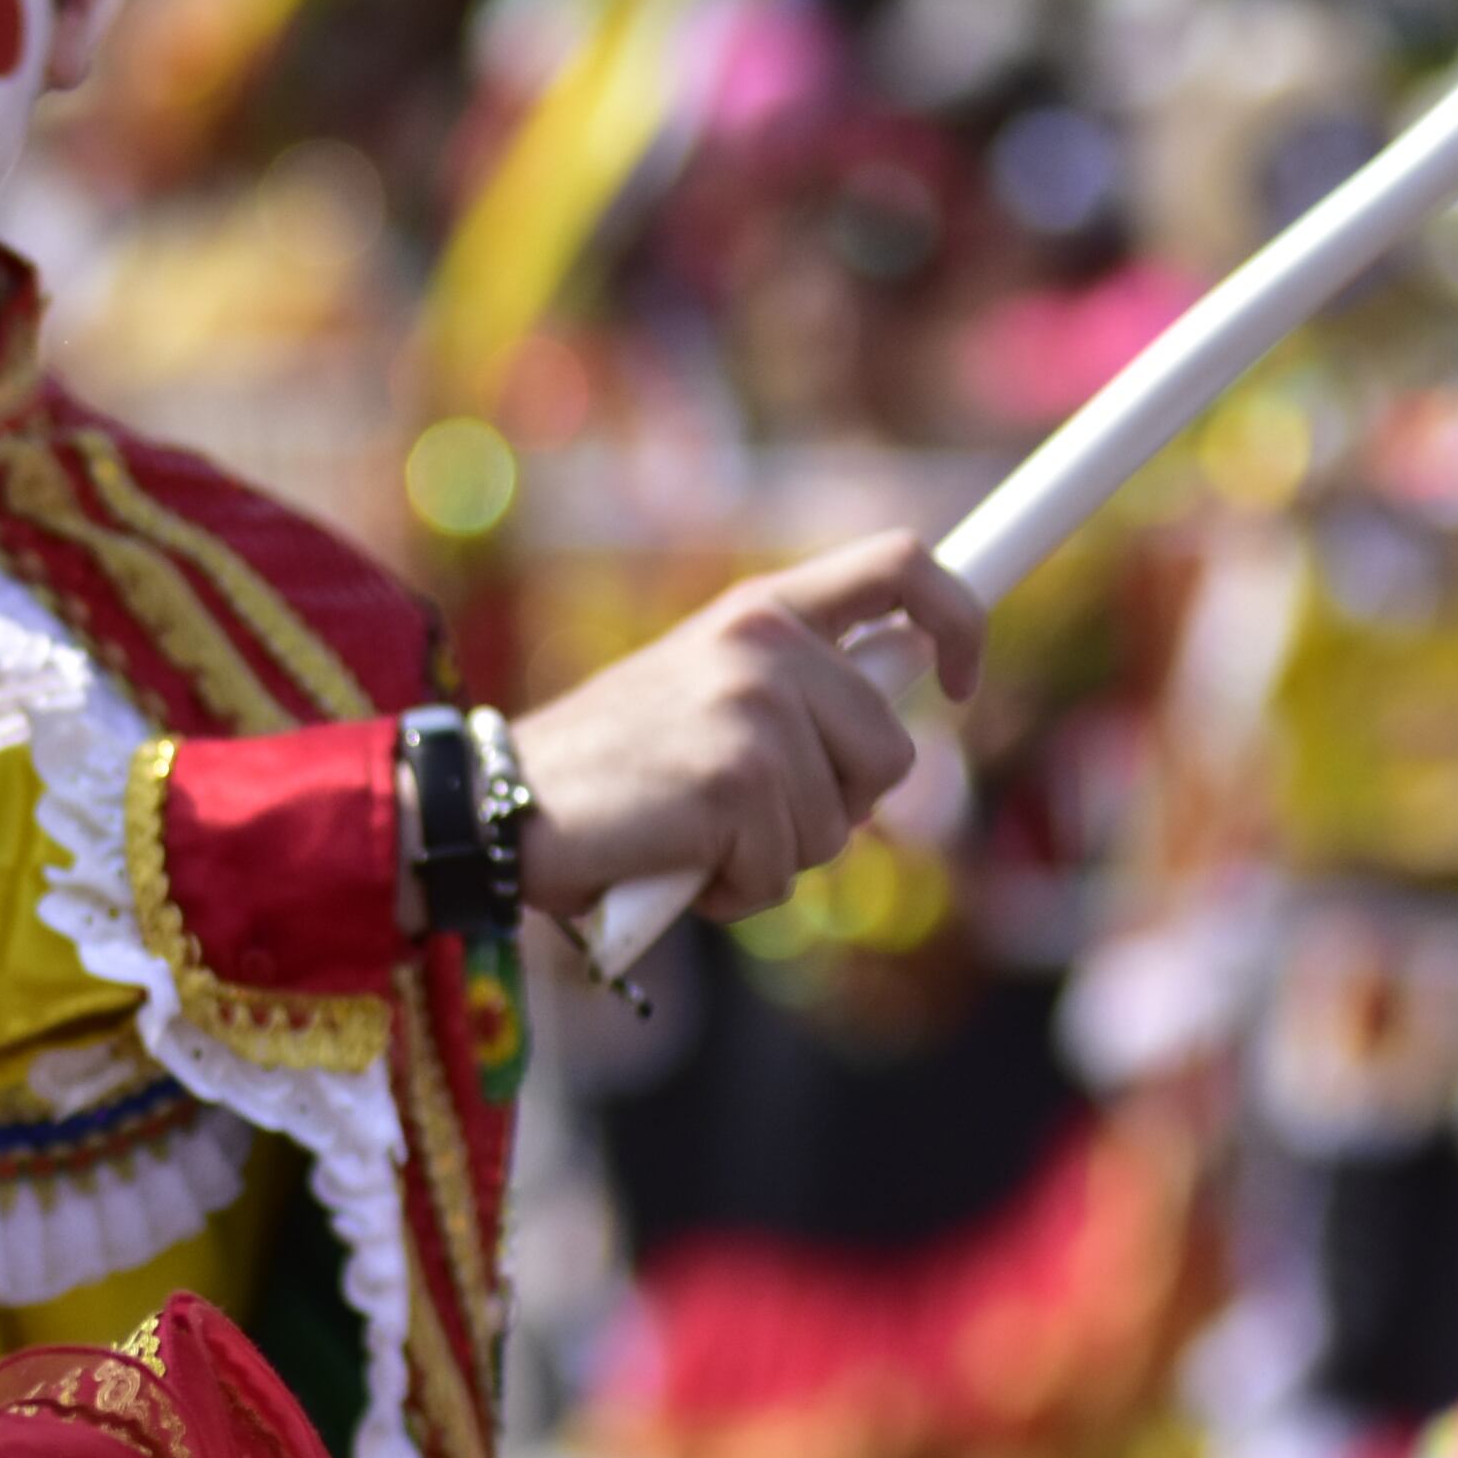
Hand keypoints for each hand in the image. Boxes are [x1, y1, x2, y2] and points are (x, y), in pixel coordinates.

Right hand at [513, 529, 988, 919]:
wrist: (497, 801)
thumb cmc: (604, 770)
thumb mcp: (704, 698)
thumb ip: (792, 694)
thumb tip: (902, 714)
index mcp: (757, 610)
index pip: (902, 567)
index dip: (958, 620)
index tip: (961, 679)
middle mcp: (765, 644)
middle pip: (893, 748)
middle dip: (836, 804)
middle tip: (743, 812)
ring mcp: (755, 709)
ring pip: (844, 822)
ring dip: (776, 854)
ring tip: (694, 834)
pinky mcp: (738, 780)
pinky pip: (785, 868)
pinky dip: (736, 889)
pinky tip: (677, 864)